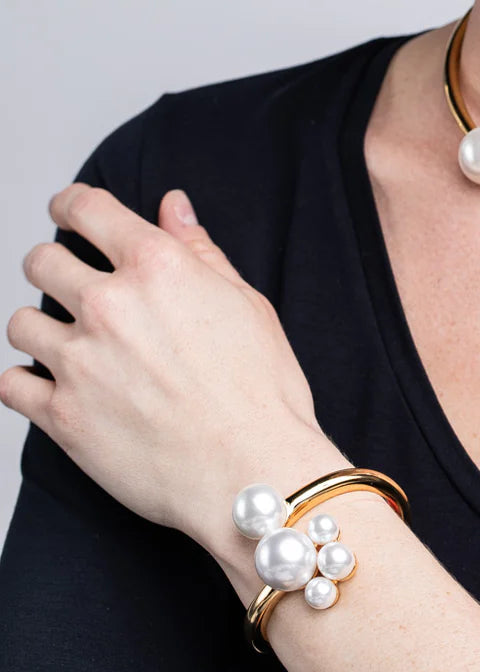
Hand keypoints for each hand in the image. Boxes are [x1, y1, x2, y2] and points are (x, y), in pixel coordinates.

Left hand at [2, 183, 333, 546]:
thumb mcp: (247, 304)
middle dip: (54, 263)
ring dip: (42, 325)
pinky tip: (53, 384)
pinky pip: (12, 383)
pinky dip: (27, 380)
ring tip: (73, 343)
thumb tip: (171, 207)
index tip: (69, 210)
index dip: (71, 203)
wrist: (253, 468)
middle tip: (74, 283)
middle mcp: (110, 305)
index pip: (87, 209)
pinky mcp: (62, 416)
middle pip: (41, 260)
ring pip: (20, 321)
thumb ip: (200, 251)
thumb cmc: (262, 389)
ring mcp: (79, 361)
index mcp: (157, 267)